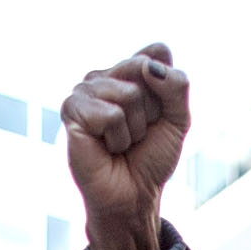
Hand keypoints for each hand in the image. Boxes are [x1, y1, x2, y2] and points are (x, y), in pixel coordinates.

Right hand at [64, 44, 189, 249]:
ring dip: (134, 127)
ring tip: (121, 142)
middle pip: (143, 69)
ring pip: (129, 93)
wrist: (134, 196)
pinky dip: (118, 138)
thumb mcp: (178, 119)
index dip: (168, 90)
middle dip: (151, 109)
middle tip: (138, 132)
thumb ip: (177, 85)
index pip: (157, 53)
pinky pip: (111, 114)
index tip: (157, 116)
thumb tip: (148, 66)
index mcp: (127, 71)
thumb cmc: (151, 158)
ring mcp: (84, 90)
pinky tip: (106, 148)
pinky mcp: (72, 110)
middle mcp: (104, 75)